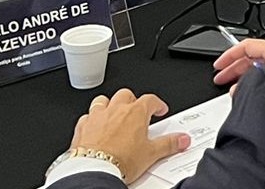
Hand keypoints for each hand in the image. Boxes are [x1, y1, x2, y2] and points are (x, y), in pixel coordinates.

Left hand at [68, 89, 188, 184]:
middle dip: (133, 101)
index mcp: (136, 112)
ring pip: (103, 100)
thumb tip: (182, 139)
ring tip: (114, 113)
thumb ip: (169, 144)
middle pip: (126, 95)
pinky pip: (86, 116)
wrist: (94, 170)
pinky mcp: (82, 127)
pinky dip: (92, 120)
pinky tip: (95, 127)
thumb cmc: (120, 160)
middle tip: (137, 112)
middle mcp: (116, 110)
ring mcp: (97, 117)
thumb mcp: (151, 154)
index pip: (151, 99)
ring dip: (109, 104)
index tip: (160, 110)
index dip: (157, 104)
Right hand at [211, 37, 264, 88]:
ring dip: (250, 77)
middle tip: (222, 79)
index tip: (218, 65)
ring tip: (238, 91)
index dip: (229, 54)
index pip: (248, 45)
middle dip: (237, 67)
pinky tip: (261, 95)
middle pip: (256, 55)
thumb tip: (237, 90)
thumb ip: (251, 84)